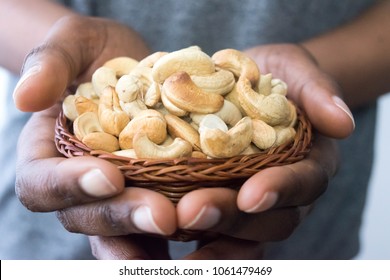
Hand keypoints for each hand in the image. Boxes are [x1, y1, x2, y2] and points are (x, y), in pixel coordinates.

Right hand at [14, 15, 175, 258]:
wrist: (133, 63)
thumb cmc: (96, 52)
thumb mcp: (72, 44)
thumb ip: (50, 64)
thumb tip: (26, 97)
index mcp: (48, 155)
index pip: (43, 184)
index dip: (71, 186)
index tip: (110, 176)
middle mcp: (80, 184)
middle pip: (89, 216)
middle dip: (124, 217)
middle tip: (162, 216)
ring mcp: (118, 193)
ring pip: (125, 230)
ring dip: (153, 238)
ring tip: (186, 232)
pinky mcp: (152, 192)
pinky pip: (160, 219)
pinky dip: (180, 231)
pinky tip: (205, 232)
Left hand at [89, 44, 353, 258]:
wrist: (243, 81)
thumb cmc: (273, 74)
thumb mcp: (296, 69)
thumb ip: (318, 91)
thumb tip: (343, 123)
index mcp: (308, 163)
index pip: (303, 183)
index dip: (280, 191)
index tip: (252, 194)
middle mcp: (282, 191)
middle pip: (266, 218)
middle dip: (231, 216)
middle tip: (193, 211)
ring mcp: (249, 200)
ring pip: (237, 230)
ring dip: (206, 231)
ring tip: (170, 222)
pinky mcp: (218, 199)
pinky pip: (209, 227)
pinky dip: (187, 232)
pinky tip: (157, 231)